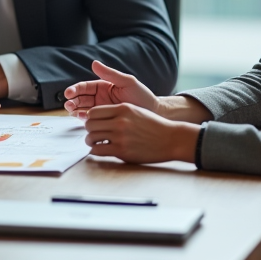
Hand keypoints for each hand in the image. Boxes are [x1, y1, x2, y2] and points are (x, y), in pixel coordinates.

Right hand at [64, 60, 158, 115]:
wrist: (154, 114)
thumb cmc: (143, 96)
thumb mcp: (128, 82)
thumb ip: (110, 74)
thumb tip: (94, 63)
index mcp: (104, 87)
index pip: (85, 87)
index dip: (75, 89)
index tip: (68, 93)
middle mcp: (100, 98)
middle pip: (80, 98)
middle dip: (72, 100)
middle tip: (68, 104)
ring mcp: (102, 110)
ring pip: (83, 109)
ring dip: (75, 109)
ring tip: (72, 111)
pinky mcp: (105, 121)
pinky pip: (91, 120)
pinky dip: (84, 119)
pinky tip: (83, 118)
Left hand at [82, 103, 199, 163]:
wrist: (171, 139)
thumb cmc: (153, 125)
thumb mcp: (135, 110)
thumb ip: (117, 111)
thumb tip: (97, 116)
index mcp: (122, 108)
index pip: (93, 112)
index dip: (91, 118)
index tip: (94, 123)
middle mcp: (119, 121)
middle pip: (89, 124)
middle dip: (89, 129)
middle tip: (94, 133)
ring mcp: (120, 137)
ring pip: (91, 137)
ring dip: (91, 141)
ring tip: (96, 142)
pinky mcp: (122, 151)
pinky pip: (97, 150)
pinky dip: (95, 150)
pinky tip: (101, 150)